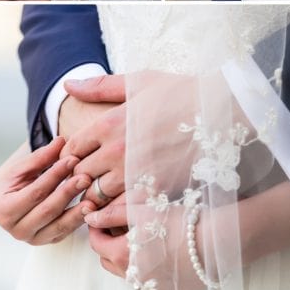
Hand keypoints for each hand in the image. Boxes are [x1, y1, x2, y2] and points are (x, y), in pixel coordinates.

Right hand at [0, 138, 93, 244]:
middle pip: (48, 210)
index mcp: (4, 210)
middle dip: (68, 193)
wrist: (3, 202)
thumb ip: (41, 157)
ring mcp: (32, 239)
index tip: (73, 159)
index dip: (55, 175)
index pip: (35, 191)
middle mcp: (17, 230)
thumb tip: (61, 141)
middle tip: (86, 177)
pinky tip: (91, 209)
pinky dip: (78, 221)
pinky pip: (65, 232)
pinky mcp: (47, 241)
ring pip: (59, 226)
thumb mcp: (21, 168)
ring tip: (93, 198)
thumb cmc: (10, 182)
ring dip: (77, 212)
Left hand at [60, 71, 223, 208]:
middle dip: (81, 175)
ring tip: (109, 187)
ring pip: (96, 195)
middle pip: (80, 174)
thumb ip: (100, 86)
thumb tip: (68, 84)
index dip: (73, 153)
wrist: (220, 115)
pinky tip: (129, 196)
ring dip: (98, 193)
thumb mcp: (140, 82)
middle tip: (93, 174)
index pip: (72, 148)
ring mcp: (134, 174)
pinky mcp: (153, 191)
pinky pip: (122, 207)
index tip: (84, 154)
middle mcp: (116, 151)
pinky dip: (119, 206)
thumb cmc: (180, 94)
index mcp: (109, 123)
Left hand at [85, 195, 207, 289]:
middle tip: (120, 228)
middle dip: (108, 245)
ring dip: (127, 259)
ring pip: (127, 274)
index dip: (97, 229)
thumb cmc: (179, 222)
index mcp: (122, 255)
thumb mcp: (143, 211)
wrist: (214, 241)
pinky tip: (162, 255)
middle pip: (108, 261)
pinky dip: (148, 270)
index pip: (96, 244)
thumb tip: (90, 216)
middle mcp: (133, 277)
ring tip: (142, 240)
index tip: (103, 219)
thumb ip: (113, 214)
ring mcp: (151, 289)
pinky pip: (149, 283)